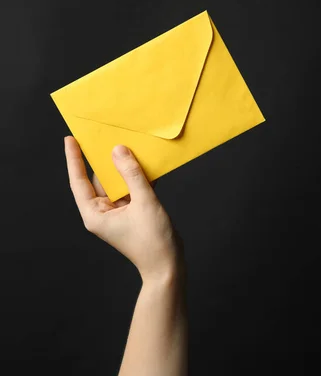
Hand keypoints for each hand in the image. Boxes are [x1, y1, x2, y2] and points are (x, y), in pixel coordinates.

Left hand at [64, 136, 182, 281]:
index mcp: (95, 214)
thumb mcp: (144, 202)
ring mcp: (117, 213)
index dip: (74, 159)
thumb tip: (118, 150)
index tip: (71, 139)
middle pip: (99, 180)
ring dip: (124, 167)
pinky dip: (136, 177)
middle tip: (104, 135)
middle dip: (103, 159)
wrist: (168, 266)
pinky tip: (144, 163)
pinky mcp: (132, 212)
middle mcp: (102, 212)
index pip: (79, 181)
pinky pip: (131, 189)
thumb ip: (132, 174)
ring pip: (117, 183)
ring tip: (127, 144)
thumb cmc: (153, 241)